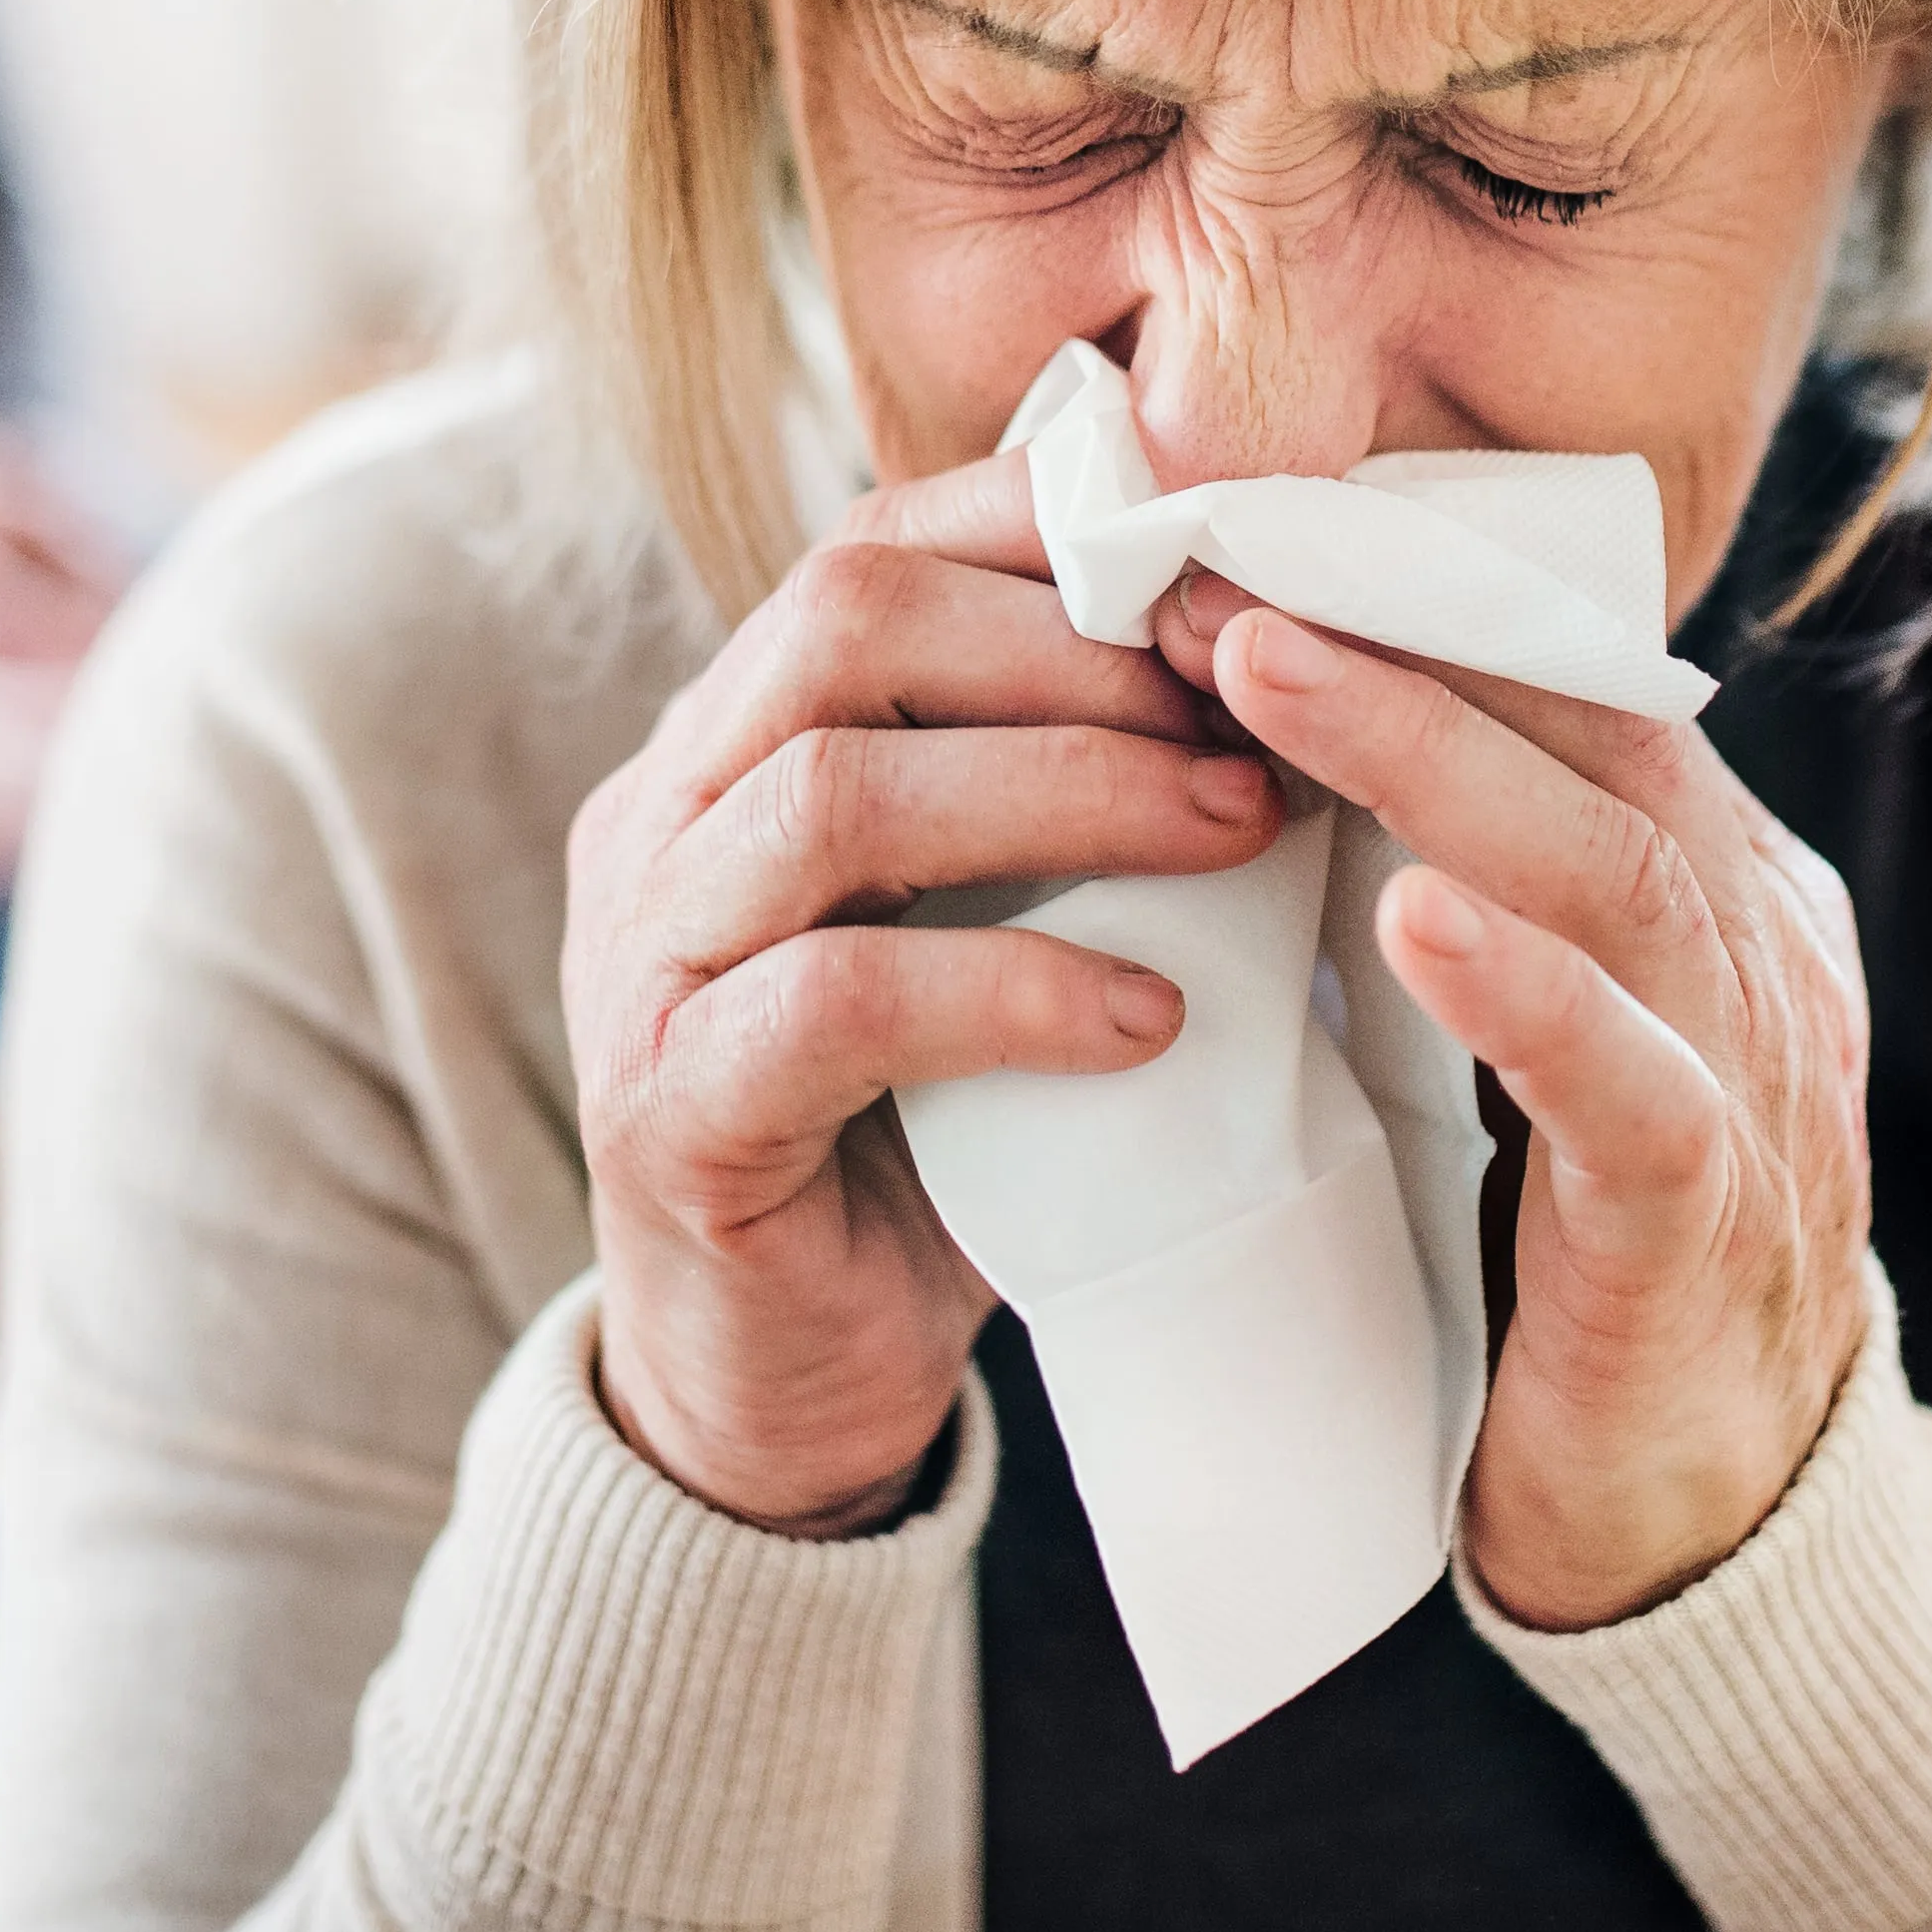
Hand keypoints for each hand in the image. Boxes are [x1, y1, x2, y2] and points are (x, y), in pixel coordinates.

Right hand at [567, 460, 1269, 1535]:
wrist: (782, 1398)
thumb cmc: (923, 1142)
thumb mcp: (996, 928)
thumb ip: (1069, 802)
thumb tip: (1294, 669)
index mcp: (726, 743)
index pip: (873, 547)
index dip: (1055, 533)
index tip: (1237, 575)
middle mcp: (657, 819)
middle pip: (844, 619)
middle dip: (1078, 645)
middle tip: (1260, 704)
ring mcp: (637, 963)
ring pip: (838, 791)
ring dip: (1071, 791)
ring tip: (1242, 830)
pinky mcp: (668, 1114)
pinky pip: (839, 998)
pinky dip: (1015, 986)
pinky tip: (1151, 1015)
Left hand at [1161, 581, 1870, 1628]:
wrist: (1699, 1533)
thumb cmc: (1566, 1265)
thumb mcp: (1519, 1038)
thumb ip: (1456, 895)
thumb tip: (1268, 735)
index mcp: (1709, 887)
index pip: (1565, 682)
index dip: (1400, 595)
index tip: (1225, 527)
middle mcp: (1753, 949)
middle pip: (1587, 728)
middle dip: (1390, 629)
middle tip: (1203, 550)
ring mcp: (1754, 1079)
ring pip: (1611, 864)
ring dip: (1428, 752)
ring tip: (1258, 667)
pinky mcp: (1707, 1228)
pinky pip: (1636, 1086)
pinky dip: (1527, 990)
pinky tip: (1413, 919)